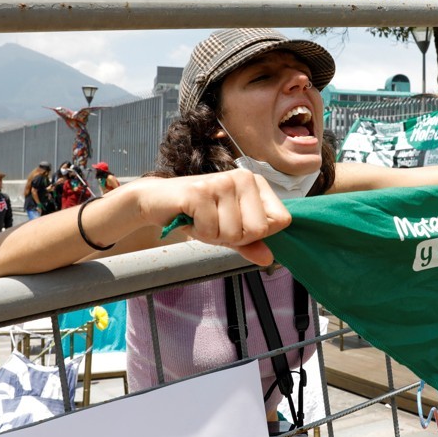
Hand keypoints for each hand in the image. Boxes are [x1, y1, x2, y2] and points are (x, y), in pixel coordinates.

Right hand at [144, 169, 291, 265]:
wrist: (156, 201)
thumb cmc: (195, 214)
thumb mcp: (227, 231)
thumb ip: (249, 244)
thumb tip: (268, 259)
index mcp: (255, 183)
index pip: (281, 220)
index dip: (258, 234)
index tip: (235, 225)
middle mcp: (243, 177)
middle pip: (259, 229)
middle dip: (234, 237)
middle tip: (214, 223)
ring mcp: (222, 182)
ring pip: (234, 232)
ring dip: (213, 235)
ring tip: (200, 219)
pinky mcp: (200, 191)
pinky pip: (211, 230)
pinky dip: (199, 232)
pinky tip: (190, 218)